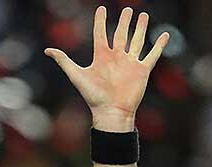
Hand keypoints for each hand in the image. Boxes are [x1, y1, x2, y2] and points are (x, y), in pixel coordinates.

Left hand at [45, 6, 169, 130]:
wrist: (110, 112)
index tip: (101, 9)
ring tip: (143, 15)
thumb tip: (47, 50)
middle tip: (128, 9)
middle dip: (125, 22)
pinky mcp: (142, 70)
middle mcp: (116, 58)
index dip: (100, 22)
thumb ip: (64, 61)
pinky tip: (163, 35)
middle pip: (121, 34)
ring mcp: (130, 63)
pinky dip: (159, 45)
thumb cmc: (93, 96)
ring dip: (140, 28)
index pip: (101, 34)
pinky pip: (152, 54)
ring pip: (137, 40)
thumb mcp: (77, 75)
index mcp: (101, 57)